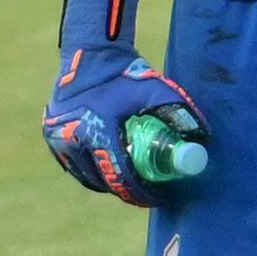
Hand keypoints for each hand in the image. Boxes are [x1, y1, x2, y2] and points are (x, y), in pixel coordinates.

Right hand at [43, 0, 209, 204]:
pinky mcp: (51, 137)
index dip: (139, 190)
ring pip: (87, 175)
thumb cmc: (128, 74)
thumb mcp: (159, 90)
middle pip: (102, 178)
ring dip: (110, 185)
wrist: (90, 57)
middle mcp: (70, 135)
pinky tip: (113, 176)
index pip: (118, 171)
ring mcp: (56, 137)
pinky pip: (75, 166)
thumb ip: (181, 113)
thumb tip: (205, 142)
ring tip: (134, 188)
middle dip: (127, 191)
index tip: (157, 198)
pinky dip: (94, 174)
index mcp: (95, 125)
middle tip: (149, 196)